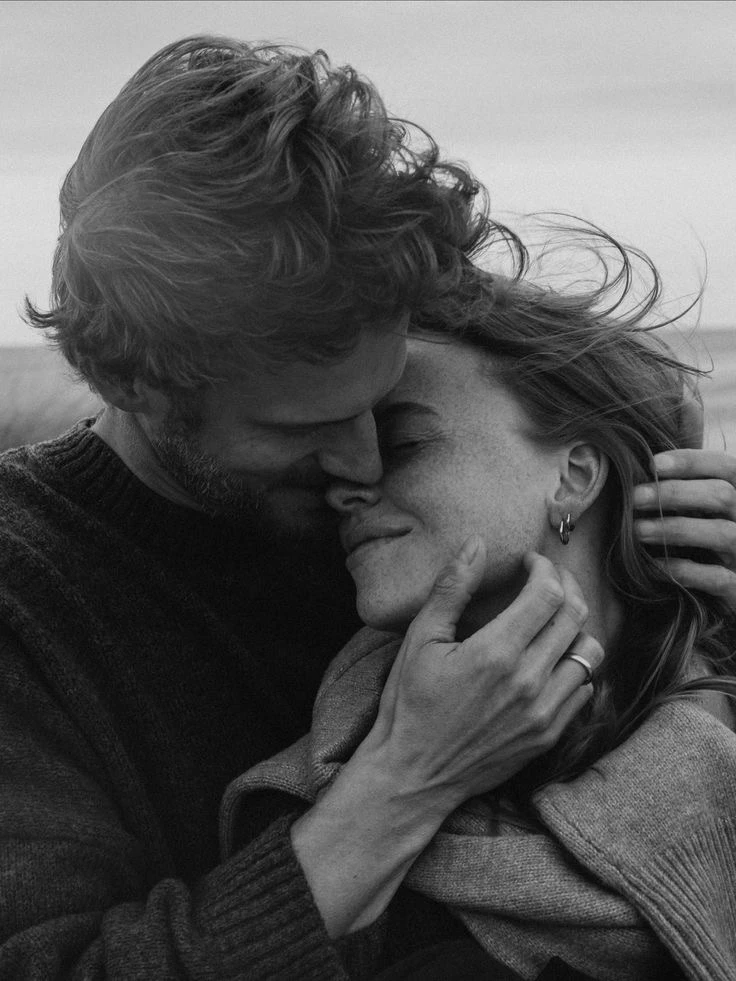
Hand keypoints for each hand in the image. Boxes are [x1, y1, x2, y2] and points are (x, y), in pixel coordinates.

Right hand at [365, 538, 602, 806]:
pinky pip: (584, 689)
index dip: (544, 568)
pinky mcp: (549, 735)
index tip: (528, 563)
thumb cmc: (409, 702)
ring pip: (589, 652)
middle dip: (565, 586)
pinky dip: (575, 666)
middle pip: (575, 615)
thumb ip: (452, 588)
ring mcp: (544, 711)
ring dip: (575, 627)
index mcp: (496, 651)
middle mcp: (529, 680)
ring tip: (552, 619)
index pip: (548, 593)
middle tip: (546, 580)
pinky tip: (550, 660)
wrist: (414, 775)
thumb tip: (476, 543)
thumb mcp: (420, 639)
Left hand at [633, 449, 735, 610]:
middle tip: (634, 497)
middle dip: (675, 493)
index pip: (727, 467)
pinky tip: (653, 566)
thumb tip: (640, 473)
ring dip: (676, 528)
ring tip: (636, 530)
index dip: (692, 461)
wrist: (729, 594)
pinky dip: (683, 570)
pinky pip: (717, 578)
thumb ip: (684, 494)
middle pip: (723, 496)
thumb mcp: (702, 514)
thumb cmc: (707, 547)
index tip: (652, 464)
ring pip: (723, 534)